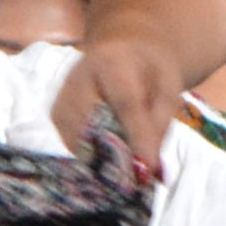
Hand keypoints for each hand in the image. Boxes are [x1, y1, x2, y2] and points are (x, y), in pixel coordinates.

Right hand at [48, 42, 185, 186]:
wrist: (124, 45)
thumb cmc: (150, 69)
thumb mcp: (168, 89)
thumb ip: (160, 127)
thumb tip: (150, 171)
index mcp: (112, 61)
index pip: (125, 105)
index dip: (136, 140)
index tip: (146, 172)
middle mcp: (78, 78)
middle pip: (92, 128)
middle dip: (115, 160)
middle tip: (136, 180)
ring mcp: (62, 96)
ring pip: (79, 143)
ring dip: (103, 161)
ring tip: (126, 161)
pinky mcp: (56, 114)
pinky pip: (74, 145)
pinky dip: (93, 156)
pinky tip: (110, 152)